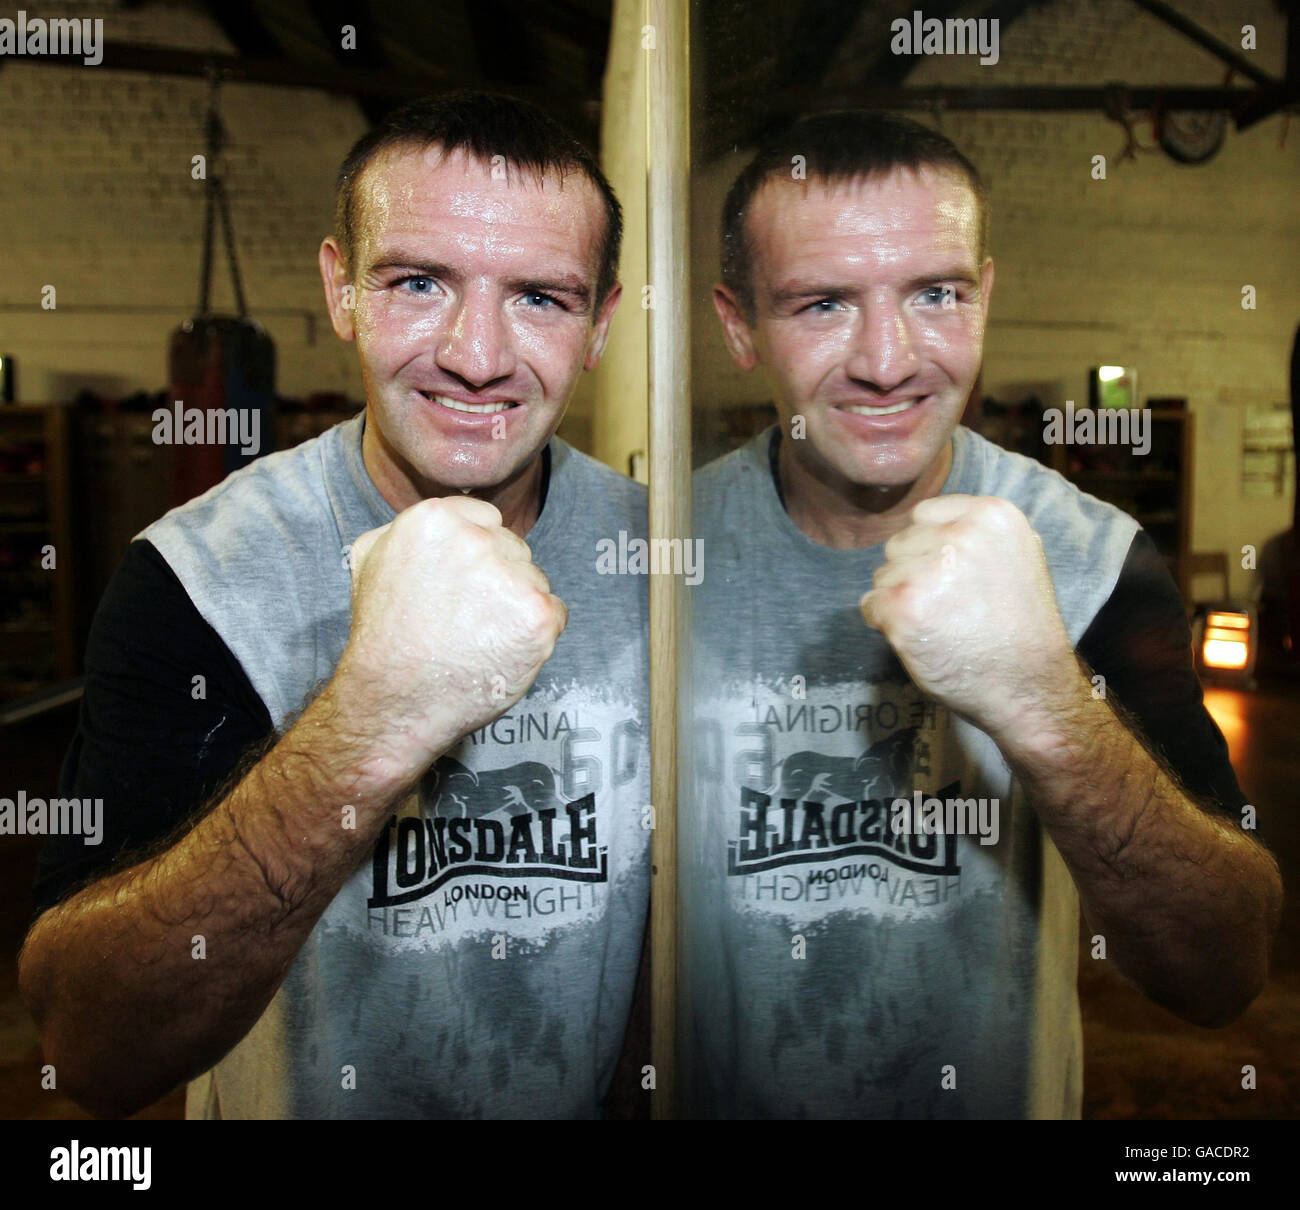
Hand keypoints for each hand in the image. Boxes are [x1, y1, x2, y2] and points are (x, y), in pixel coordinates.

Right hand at [335, 495, 566, 772]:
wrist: (395, 699)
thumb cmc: (384, 636)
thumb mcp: (371, 561)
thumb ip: (407, 529)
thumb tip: (445, 519)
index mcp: (435, 520)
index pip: (487, 521)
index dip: (477, 557)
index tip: (460, 587)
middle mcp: (475, 541)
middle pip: (514, 549)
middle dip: (499, 580)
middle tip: (465, 618)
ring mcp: (510, 578)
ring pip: (536, 580)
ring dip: (518, 607)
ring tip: (479, 638)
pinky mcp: (538, 615)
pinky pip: (556, 612)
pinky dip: (536, 634)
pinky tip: (502, 651)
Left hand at [859, 495, 1077, 738]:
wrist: (1028, 687)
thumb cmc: (1019, 629)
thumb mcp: (1015, 559)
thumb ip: (973, 535)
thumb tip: (925, 527)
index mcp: (991, 515)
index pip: (925, 515)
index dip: (932, 550)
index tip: (954, 579)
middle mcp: (959, 534)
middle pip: (900, 543)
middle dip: (914, 573)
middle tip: (950, 609)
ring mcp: (929, 569)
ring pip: (883, 575)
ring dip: (901, 601)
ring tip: (942, 626)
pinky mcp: (903, 605)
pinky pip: (870, 605)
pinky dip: (887, 625)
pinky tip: (924, 640)